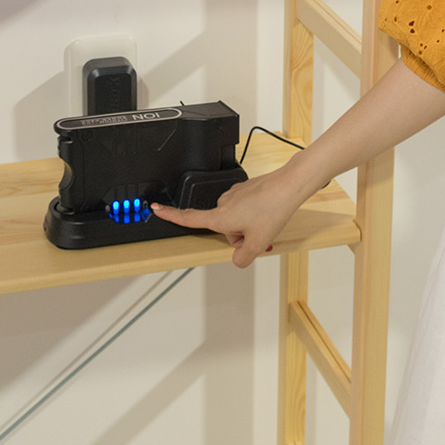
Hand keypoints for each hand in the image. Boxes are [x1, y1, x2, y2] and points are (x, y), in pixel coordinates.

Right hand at [150, 167, 313, 267]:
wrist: (288, 186)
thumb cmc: (272, 210)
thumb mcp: (257, 243)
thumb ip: (242, 257)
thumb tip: (237, 258)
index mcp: (221, 217)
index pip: (189, 218)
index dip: (171, 215)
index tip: (156, 209)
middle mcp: (224, 203)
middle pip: (223, 228)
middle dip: (239, 235)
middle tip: (257, 233)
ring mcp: (235, 194)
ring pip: (236, 219)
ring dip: (248, 224)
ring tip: (265, 221)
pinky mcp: (245, 189)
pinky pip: (245, 208)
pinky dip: (254, 214)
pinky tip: (267, 212)